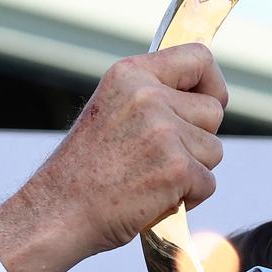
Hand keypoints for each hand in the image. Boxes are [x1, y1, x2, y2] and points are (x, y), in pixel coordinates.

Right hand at [0, 44, 226, 271]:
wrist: (57, 213)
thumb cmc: (84, 171)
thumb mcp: (111, 111)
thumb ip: (152, 97)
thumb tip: (207, 98)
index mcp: (130, 75)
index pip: (199, 58)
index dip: (212, 83)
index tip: (209, 100)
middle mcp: (148, 96)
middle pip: (213, 111)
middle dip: (197, 139)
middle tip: (158, 158)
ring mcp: (164, 132)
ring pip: (214, 150)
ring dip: (192, 170)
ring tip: (150, 178)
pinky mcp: (178, 168)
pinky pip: (208, 183)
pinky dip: (189, 198)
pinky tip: (153, 198)